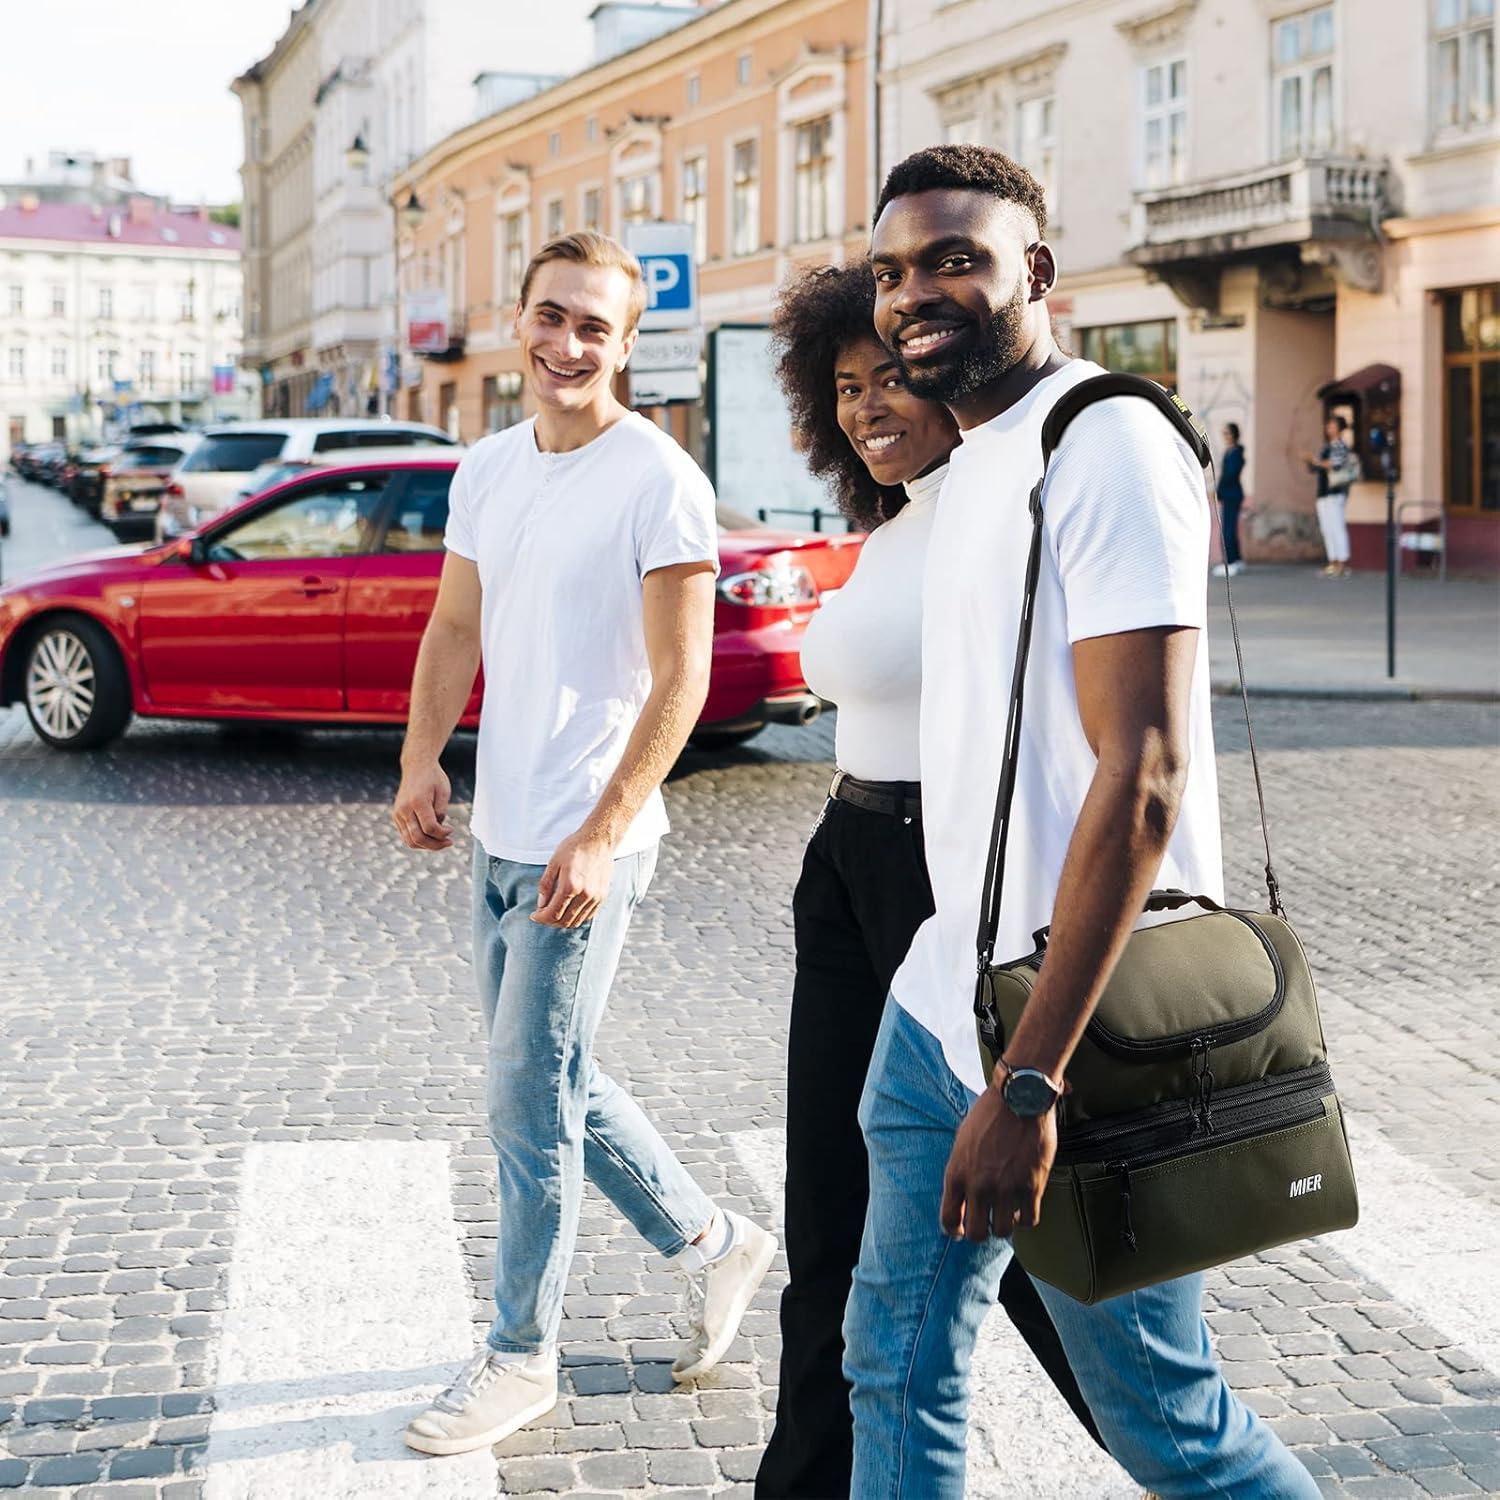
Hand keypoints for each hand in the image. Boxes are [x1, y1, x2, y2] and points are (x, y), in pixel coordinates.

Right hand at [392, 761, 453, 849]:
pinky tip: (430, 837)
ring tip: (440, 843)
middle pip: (418, 838)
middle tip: (448, 843)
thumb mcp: (444, 792)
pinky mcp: (396, 816)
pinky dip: (418, 840)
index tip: (451, 830)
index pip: (429, 828)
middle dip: (435, 845)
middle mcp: (404, 809)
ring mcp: (398, 813)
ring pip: (409, 841)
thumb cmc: (433, 778)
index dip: (442, 834)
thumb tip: (438, 828)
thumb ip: (441, 811)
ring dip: (426, 846)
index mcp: (418, 801)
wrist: (416, 766)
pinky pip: (405, 835)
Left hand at [533, 830, 613, 927]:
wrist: (599, 839)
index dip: (541, 918)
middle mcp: (585, 894)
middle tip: (542, 915)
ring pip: (577, 921)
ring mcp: (596, 897)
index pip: (553, 913)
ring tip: (555, 913)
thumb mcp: (554, 862)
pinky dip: (576, 917)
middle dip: (550, 921)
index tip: (534, 915)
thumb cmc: (575, 847)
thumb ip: (546, 885)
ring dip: (563, 921)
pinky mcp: (603, 896)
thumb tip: (541, 904)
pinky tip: (569, 910)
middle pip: (564, 921)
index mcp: (570, 886)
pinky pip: (588, 915)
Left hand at [940, 1086, 1056, 1242]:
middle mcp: (978, 1185)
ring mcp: (1005, 1188)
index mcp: (956, 1173)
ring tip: (1008, 1211)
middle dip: (981, 1231)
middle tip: (988, 1221)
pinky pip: (1029, 1221)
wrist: (1020, 1096)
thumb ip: (961, 1171)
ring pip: (1003, 1231)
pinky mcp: (1032, 1186)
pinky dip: (1027, 1217)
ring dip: (1006, 1224)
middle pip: (976, 1234)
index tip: (961, 1232)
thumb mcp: (963, 1141)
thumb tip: (961, 1199)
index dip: (955, 1231)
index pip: (949, 1220)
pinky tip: (1026, 1206)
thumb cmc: (990, 1114)